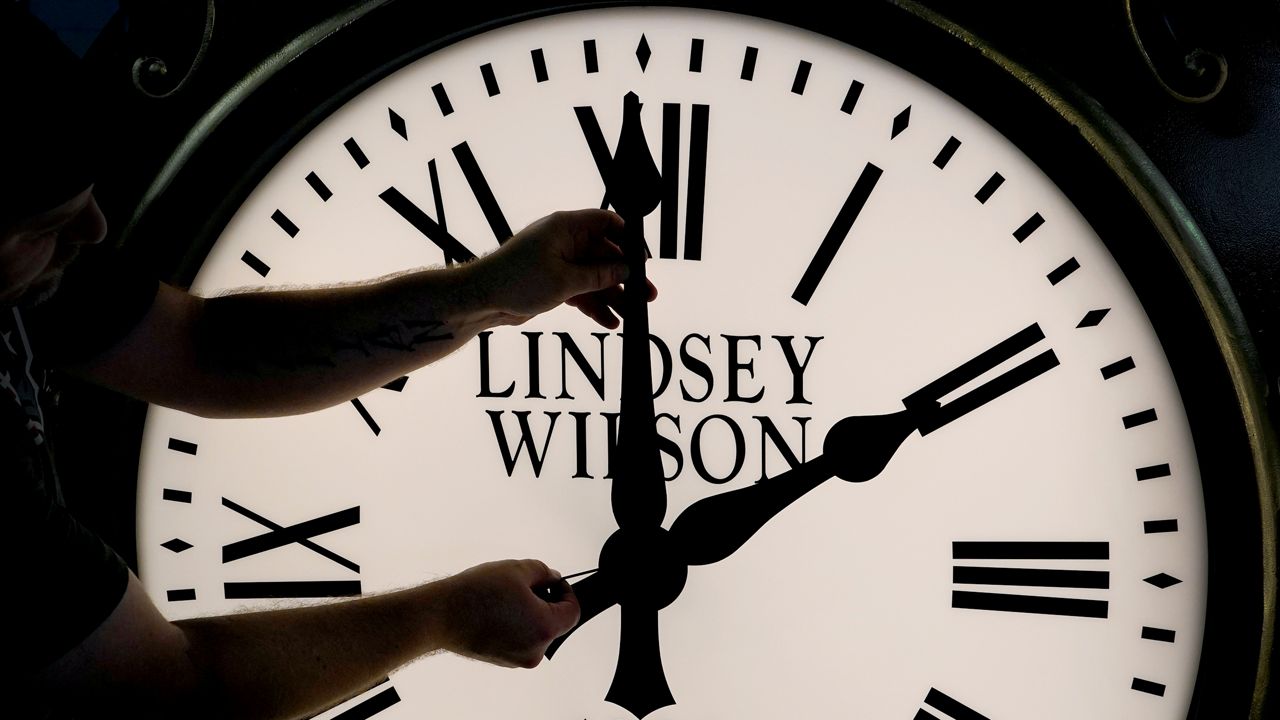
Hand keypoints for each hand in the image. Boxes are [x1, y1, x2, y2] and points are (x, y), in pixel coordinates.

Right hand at [434, 559, 579, 668]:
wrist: (440, 615)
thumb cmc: (477, 593)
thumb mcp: (518, 569)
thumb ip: (544, 572)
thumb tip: (553, 580)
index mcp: (544, 628)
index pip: (572, 611)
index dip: (566, 592)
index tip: (553, 581)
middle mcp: (535, 650)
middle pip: (554, 623)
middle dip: (545, 601)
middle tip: (525, 584)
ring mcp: (517, 659)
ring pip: (535, 631)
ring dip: (529, 612)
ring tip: (506, 596)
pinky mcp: (502, 660)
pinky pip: (519, 639)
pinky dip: (515, 624)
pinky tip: (496, 610)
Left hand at [471, 209, 655, 328]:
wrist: (481, 300)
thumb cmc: (517, 280)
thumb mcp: (565, 280)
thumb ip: (599, 276)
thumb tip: (627, 271)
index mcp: (566, 227)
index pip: (607, 223)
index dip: (629, 239)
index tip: (643, 261)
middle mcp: (565, 241)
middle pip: (606, 255)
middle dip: (625, 278)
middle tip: (647, 296)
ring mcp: (560, 263)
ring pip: (596, 278)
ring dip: (613, 296)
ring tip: (632, 315)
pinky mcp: (555, 283)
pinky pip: (582, 292)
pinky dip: (595, 306)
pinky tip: (610, 322)